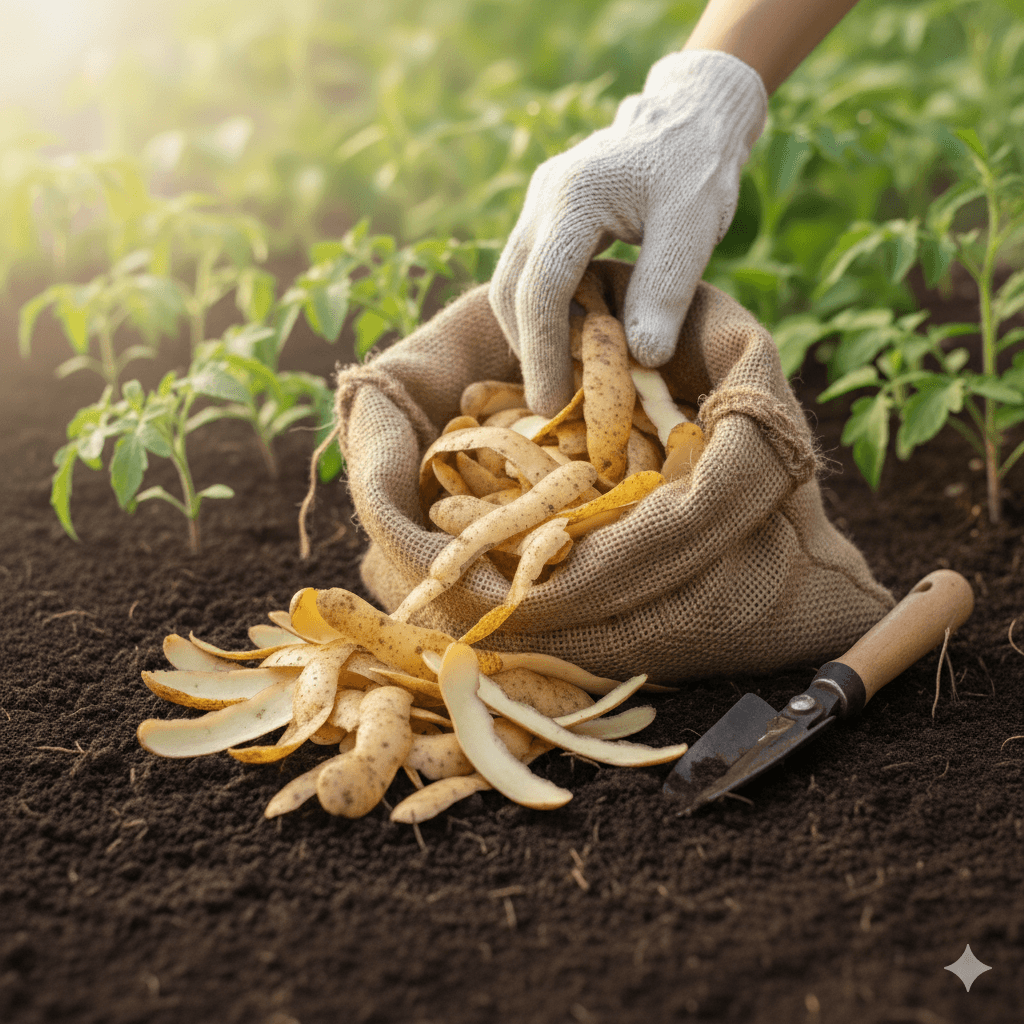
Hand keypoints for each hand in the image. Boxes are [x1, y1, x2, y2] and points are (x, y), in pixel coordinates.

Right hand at [489, 49, 766, 414]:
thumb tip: (640, 360)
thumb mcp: (693, 228)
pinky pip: (527, 272)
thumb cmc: (697, 168)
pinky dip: (541, 311)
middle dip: (528, 350)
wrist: (690, 117)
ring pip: (510, 282)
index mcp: (576, 196)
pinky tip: (570, 338)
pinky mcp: (544, 215)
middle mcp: (542, 197)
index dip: (542, 351)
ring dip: (530, 332)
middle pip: (510, 288)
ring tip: (563, 374)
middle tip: (554, 403)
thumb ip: (664, 291)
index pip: (540, 288)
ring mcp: (538, 203)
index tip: (554, 402)